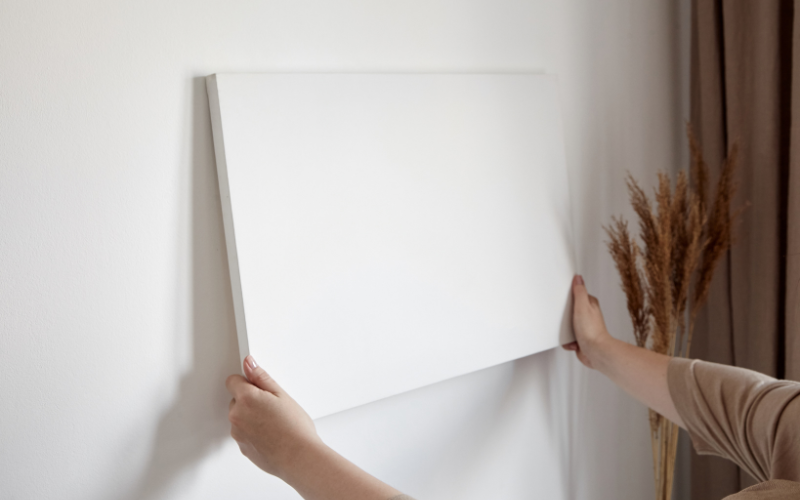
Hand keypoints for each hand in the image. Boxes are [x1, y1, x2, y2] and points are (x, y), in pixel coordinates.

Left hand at [225, 355, 322, 478]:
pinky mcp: (242, 448)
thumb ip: (261, 378)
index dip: (246, 381)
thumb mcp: (282, 395)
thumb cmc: (295, 429)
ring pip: (240, 417)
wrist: (299, 458)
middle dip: (250, 400)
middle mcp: (237, 416)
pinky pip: (244, 433)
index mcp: (246, 399)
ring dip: (251, 417)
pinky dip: (254, 432)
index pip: (233, 381)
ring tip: (274, 423)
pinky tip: (271, 434)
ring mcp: (238, 434)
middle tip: (272, 407)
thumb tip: (249, 364)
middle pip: (236, 400)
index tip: (256, 385)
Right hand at [562, 274, 611, 368]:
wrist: (595, 352)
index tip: (564, 298)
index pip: (577, 294)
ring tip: (570, 331)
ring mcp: (583, 327)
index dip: (568, 296)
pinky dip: (568, 340)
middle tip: (565, 318)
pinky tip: (572, 340)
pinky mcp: (579, 338)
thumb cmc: (591, 331)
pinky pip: (567, 337)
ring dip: (565, 330)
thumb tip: (578, 278)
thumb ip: (579, 292)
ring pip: (567, 324)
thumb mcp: (582, 306)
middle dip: (564, 316)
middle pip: (570, 310)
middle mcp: (588, 315)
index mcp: (590, 304)